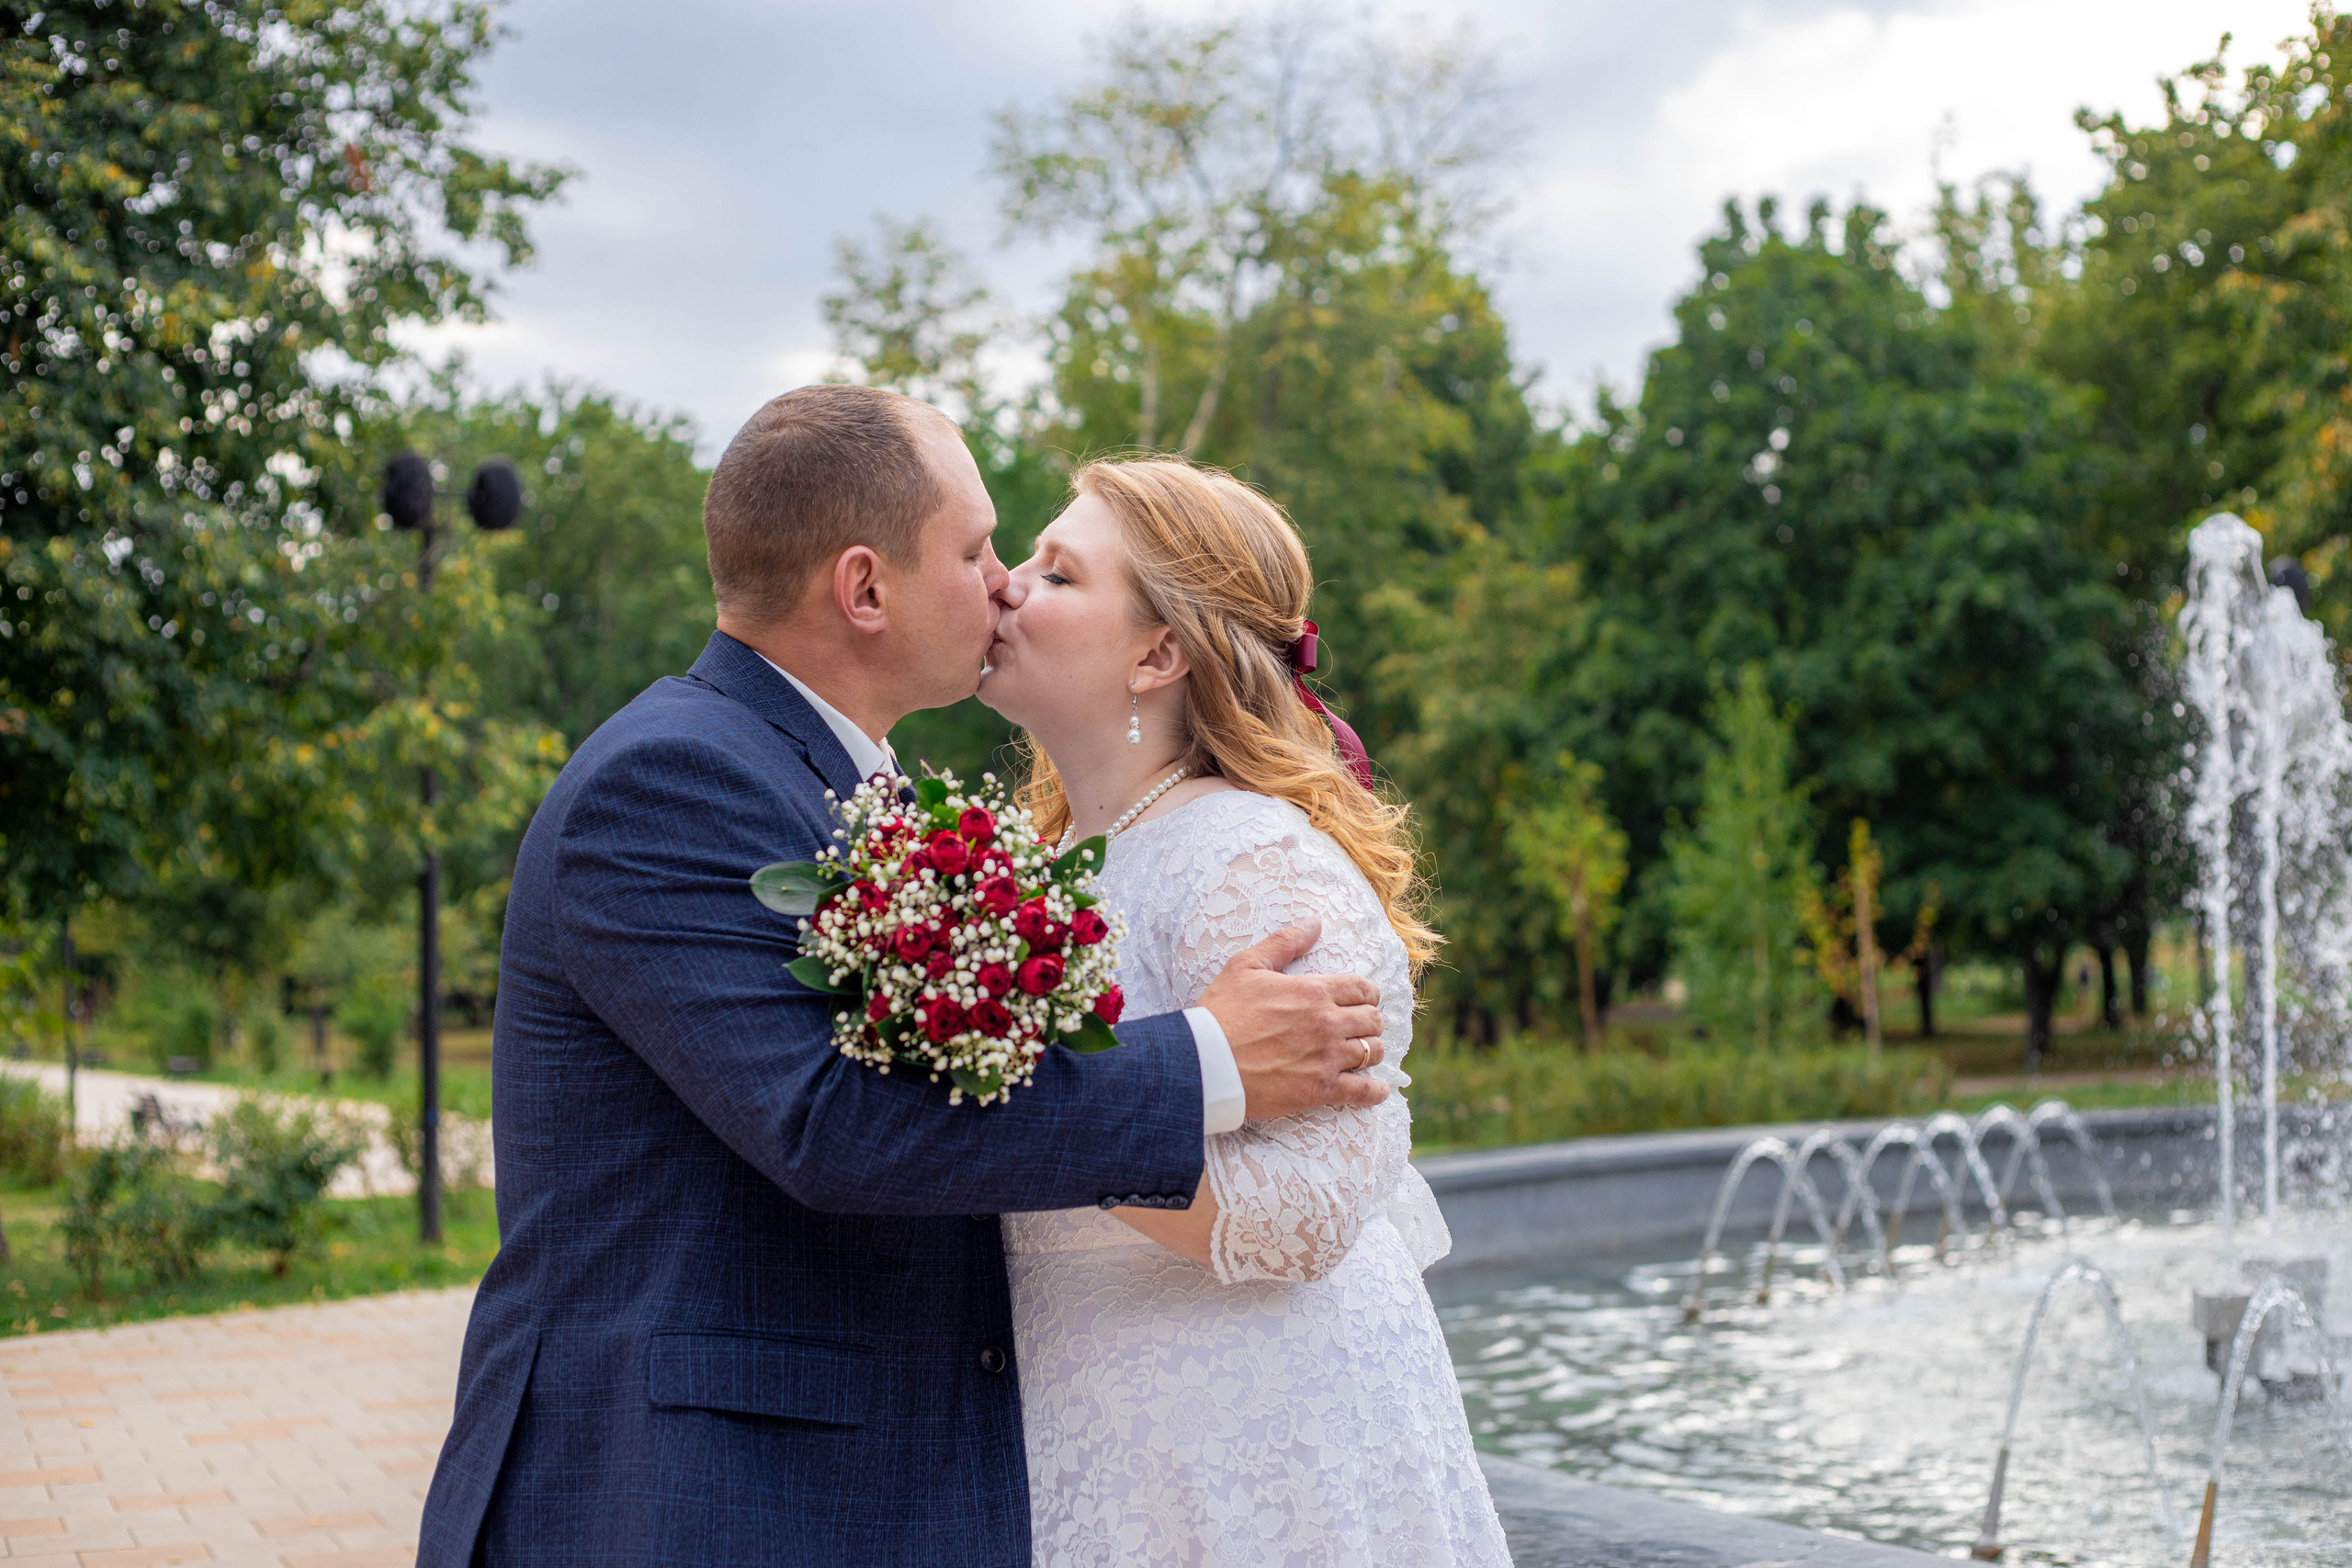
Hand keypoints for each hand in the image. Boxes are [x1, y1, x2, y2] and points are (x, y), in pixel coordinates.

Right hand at [1195, 920, 1388, 1119]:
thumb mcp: (1246, 966)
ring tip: (1363, 1053)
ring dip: (1372, 1051)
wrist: (1204, 1062)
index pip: (1363, 988)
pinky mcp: (1320, 1090)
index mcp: (1313, 991)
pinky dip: (1375, 1091)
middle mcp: (1327, 1023)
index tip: (1360, 1000)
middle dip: (1369, 1021)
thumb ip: (1284, 942)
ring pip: (1372, 1052)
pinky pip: (1363, 1091)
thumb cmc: (1221, 1012)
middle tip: (1358, 1026)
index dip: (1366, 993)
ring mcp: (1326, 1058)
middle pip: (1373, 1020)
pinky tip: (1376, 1089)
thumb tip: (1314, 924)